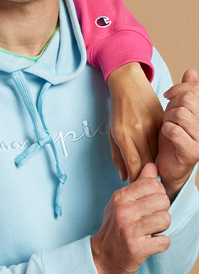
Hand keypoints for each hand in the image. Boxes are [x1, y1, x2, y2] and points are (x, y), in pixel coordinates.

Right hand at [90, 162, 170, 273]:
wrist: (102, 255)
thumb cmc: (115, 227)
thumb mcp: (122, 202)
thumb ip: (139, 184)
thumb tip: (152, 166)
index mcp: (120, 197)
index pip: (152, 184)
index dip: (158, 193)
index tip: (151, 203)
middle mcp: (123, 211)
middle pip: (163, 200)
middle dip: (162, 210)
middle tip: (151, 219)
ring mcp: (129, 230)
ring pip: (166, 219)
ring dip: (162, 228)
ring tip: (150, 231)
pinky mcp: (136, 248)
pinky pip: (164, 241)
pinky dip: (160, 243)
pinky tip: (149, 243)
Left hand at [107, 62, 163, 181]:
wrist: (128, 84)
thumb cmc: (118, 110)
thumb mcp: (112, 132)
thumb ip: (118, 156)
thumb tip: (123, 177)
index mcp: (122, 133)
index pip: (133, 163)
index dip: (135, 179)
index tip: (136, 189)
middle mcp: (138, 130)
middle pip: (146, 161)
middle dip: (144, 176)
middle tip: (144, 188)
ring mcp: (151, 125)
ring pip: (155, 152)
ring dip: (152, 165)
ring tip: (150, 176)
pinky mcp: (161, 121)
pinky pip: (162, 142)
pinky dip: (159, 152)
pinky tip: (156, 158)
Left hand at [157, 69, 198, 201]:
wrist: (169, 167)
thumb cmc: (173, 137)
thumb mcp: (178, 111)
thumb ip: (187, 92)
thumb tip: (191, 72)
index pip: (196, 90)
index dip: (179, 88)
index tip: (168, 95)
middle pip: (188, 100)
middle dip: (172, 105)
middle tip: (168, 116)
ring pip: (180, 114)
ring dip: (168, 118)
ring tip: (167, 126)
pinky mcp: (193, 152)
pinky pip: (174, 130)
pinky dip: (166, 130)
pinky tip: (167, 135)